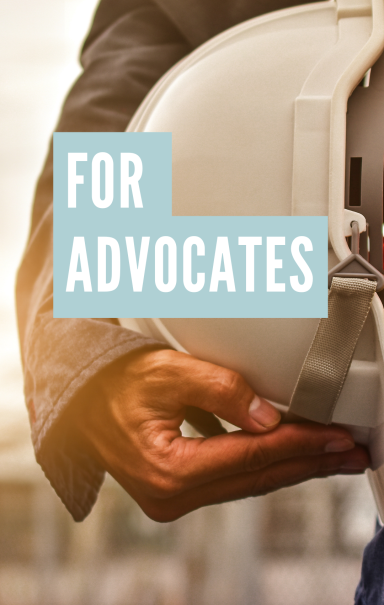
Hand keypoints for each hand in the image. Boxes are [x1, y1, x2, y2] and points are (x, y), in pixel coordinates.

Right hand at [75, 349, 369, 521]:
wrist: (78, 400)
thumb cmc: (114, 383)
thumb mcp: (168, 372)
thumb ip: (222, 390)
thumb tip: (268, 418)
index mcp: (170, 470)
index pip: (252, 457)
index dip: (300, 445)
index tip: (336, 438)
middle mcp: (172, 495)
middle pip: (257, 478)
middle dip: (309, 464)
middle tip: (349, 454)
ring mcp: (172, 498)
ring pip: (248, 483)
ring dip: (292, 467)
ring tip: (330, 457)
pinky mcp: (175, 491)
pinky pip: (232, 480)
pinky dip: (263, 465)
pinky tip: (288, 456)